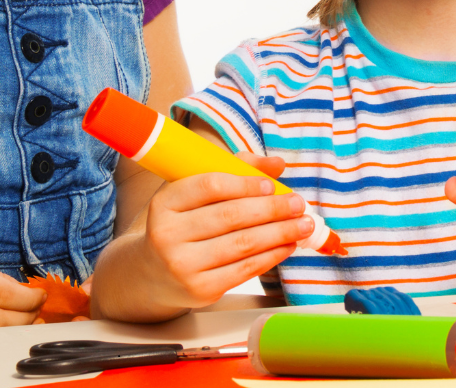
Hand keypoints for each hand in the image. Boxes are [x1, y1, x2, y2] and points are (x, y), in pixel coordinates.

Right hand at [126, 153, 311, 310]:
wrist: (151, 273)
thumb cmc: (183, 224)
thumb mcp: (195, 192)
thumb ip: (235, 170)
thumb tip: (276, 165)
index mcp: (165, 203)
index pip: (210, 186)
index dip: (245, 184)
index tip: (271, 185)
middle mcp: (167, 235)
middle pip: (231, 216)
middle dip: (273, 209)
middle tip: (299, 204)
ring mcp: (182, 265)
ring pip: (243, 244)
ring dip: (281, 233)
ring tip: (304, 225)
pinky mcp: (199, 289)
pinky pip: (245, 269)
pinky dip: (272, 255)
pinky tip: (288, 245)